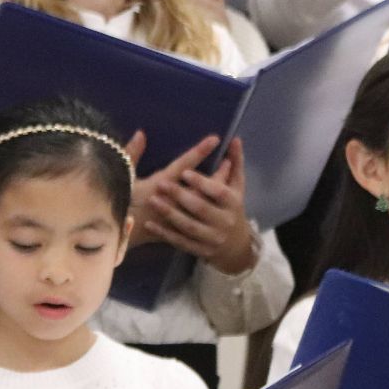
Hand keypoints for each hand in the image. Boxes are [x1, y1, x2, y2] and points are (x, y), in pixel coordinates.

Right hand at [123, 133, 218, 247]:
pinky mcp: (172, 230)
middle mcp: (171, 200)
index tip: (214, 140)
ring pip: (200, 204)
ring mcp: (173, 217)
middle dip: (216, 174)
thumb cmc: (117, 202)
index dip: (199, 152)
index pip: (184, 165)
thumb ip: (132, 154)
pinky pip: (194, 220)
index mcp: (159, 184)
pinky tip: (215, 206)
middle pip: (200, 186)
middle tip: (230, 162)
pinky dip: (205, 211)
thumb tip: (141, 133)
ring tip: (228, 180)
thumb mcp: (122, 177)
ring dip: (215, 191)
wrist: (112, 237)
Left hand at [146, 138, 255, 273]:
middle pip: (201, 208)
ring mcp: (211, 238)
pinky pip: (180, 242)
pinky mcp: (199, 250)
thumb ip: (236, 162)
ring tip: (153, 200)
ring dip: (170, 214)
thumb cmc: (234, 208)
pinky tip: (150, 225)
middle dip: (180, 196)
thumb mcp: (238, 186)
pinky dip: (165, 234)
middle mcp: (224, 221)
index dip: (201, 182)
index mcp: (233, 203)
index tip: (184, 172)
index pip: (218, 191)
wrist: (236, 247)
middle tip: (160, 184)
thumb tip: (235, 139)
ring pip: (189, 226)